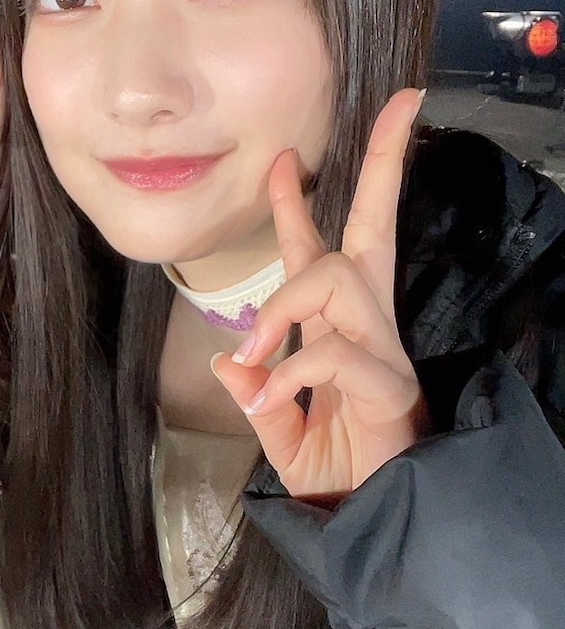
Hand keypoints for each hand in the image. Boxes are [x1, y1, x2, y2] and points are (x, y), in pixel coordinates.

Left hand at [210, 88, 428, 501]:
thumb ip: (256, 391)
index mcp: (336, 327)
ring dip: (282, 304)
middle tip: (401, 104)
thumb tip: (227, 360)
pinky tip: (269, 400)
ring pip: (336, 275)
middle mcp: (364, 325)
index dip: (299, 204)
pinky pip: (333, 350)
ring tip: (257, 352)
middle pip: (372, 228)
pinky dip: (289, 371)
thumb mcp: (278, 427)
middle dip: (386, 163)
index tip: (282, 155)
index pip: (320, 250)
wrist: (362, 523)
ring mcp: (381, 351)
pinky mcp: (389, 385)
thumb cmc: (331, 473)